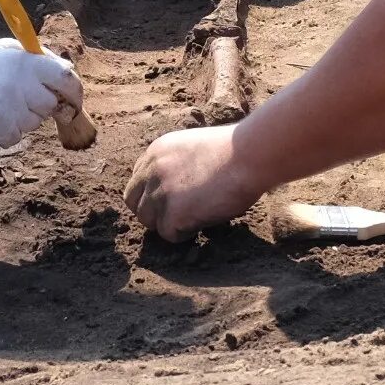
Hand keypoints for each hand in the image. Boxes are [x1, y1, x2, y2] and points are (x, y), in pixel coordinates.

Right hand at [0, 40, 80, 149]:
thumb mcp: (7, 50)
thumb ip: (37, 61)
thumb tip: (66, 73)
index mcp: (25, 63)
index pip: (65, 79)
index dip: (73, 91)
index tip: (73, 99)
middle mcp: (20, 87)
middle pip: (49, 106)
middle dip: (39, 104)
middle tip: (19, 96)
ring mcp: (8, 112)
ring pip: (31, 124)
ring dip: (20, 118)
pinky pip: (13, 137)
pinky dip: (4, 131)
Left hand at [123, 124, 263, 241]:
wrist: (249, 155)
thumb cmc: (236, 153)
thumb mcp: (195, 150)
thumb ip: (177, 166)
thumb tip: (177, 189)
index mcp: (156, 151)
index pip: (137, 181)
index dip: (152, 195)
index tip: (171, 201)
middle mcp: (152, 170)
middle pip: (135, 203)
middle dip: (154, 213)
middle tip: (179, 216)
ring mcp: (160, 193)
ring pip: (150, 222)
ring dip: (169, 224)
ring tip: (196, 217)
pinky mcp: (173, 214)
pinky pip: (169, 235)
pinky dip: (185, 234)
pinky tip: (203, 222)